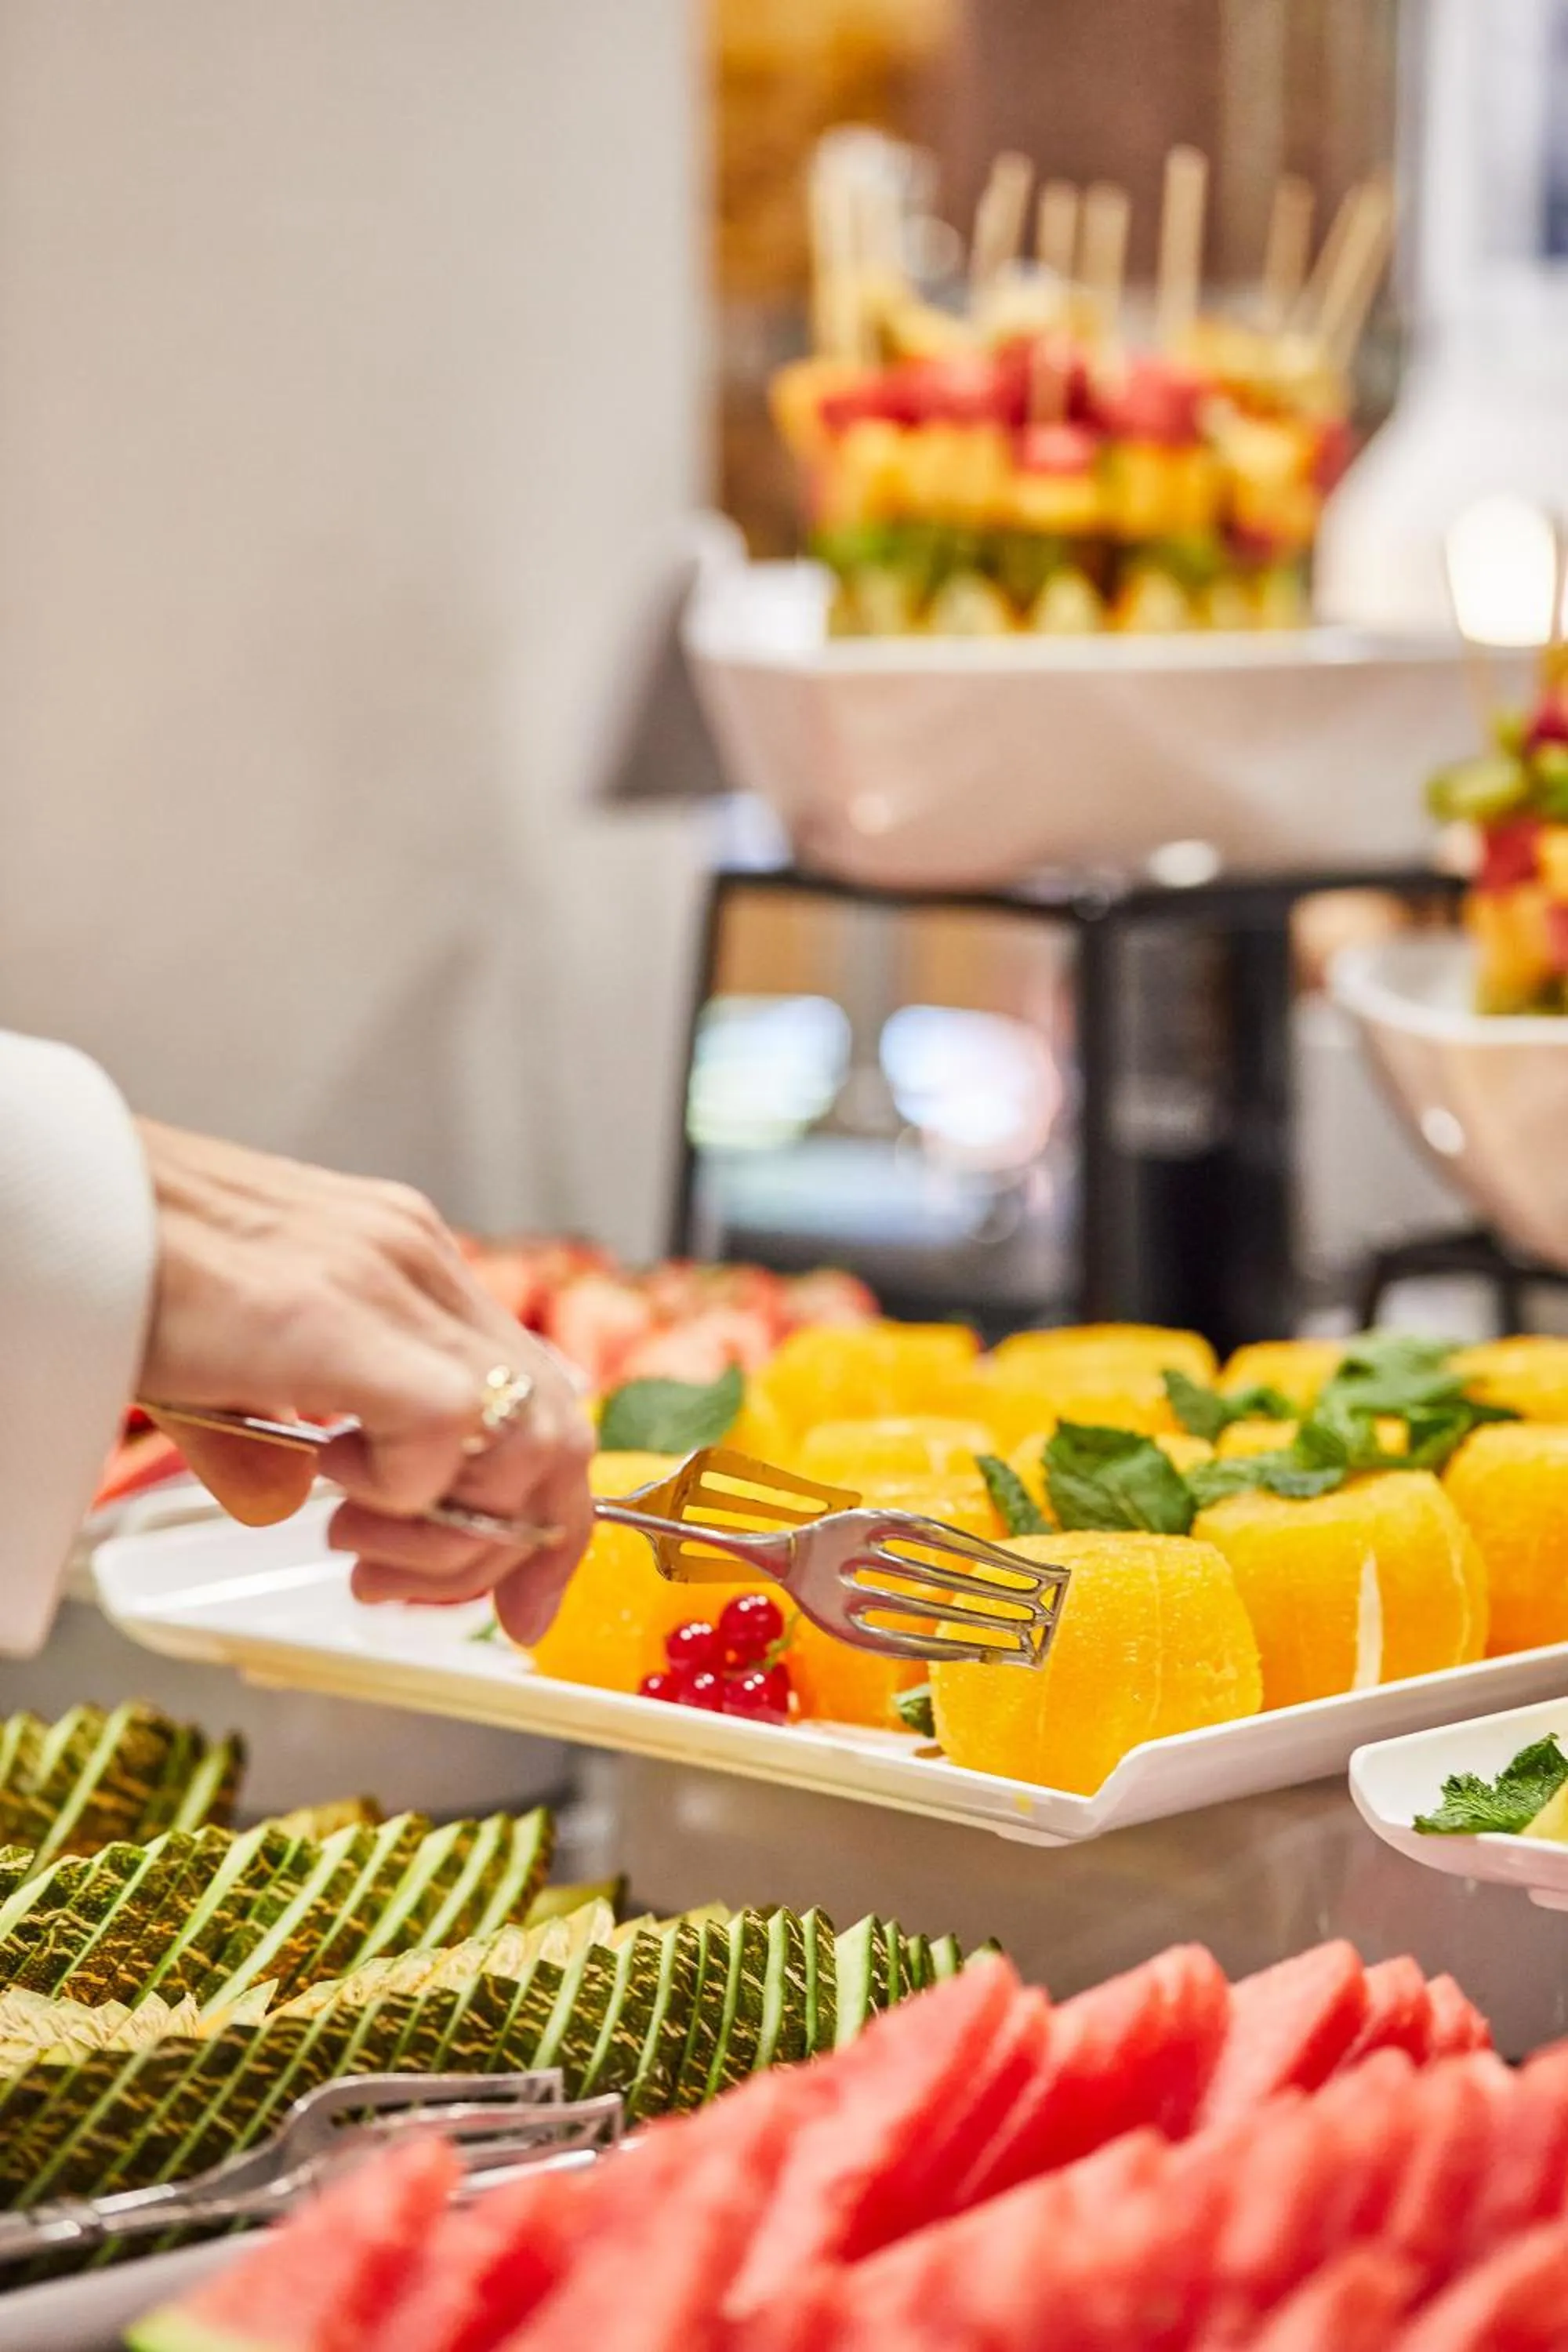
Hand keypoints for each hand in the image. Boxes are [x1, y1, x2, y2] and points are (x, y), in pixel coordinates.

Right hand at [134, 1122, 594, 1642]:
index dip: (547, 1510)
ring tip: (358, 1545)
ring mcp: (390, 1275)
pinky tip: (332, 1483)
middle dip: (513, 1545)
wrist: (44, 1204)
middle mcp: (418, 1261)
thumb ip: (271, 1437)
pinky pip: (445, 1423)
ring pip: (526, 1432)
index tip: (518, 1596)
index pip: (537, 1393)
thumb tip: (288, 1504)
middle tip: (413, 1589)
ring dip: (456, 1532)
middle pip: (557, 1424)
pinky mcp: (337, 1311)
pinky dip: (409, 1488)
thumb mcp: (221, 1359)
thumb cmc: (120, 1268)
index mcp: (406, 1261)